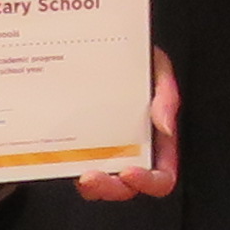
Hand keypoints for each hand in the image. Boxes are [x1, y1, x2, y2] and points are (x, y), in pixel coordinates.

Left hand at [76, 52, 181, 202]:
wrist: (101, 41)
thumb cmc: (136, 57)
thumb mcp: (157, 67)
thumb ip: (167, 96)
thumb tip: (166, 128)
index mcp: (156, 138)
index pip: (162, 175)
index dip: (149, 181)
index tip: (129, 171)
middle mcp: (132, 150)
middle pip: (128, 187)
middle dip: (111, 188)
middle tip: (91, 177)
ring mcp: (105, 149)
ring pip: (102, 183)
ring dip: (92, 186)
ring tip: (81, 176)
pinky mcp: (80, 144)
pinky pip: (77, 166)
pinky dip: (71, 169)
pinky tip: (62, 158)